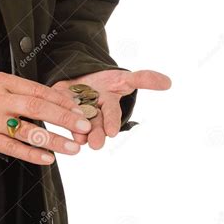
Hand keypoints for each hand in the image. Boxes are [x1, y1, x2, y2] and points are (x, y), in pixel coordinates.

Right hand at [0, 72, 91, 164]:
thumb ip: (20, 91)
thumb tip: (52, 101)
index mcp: (5, 83)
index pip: (39, 90)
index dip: (62, 100)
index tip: (80, 108)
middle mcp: (0, 100)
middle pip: (38, 108)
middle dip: (64, 118)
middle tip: (84, 126)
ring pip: (28, 131)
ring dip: (53, 140)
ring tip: (73, 148)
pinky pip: (12, 148)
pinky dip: (32, 154)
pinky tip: (48, 160)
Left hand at [52, 70, 170, 148]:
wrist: (82, 78)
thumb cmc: (106, 82)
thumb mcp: (124, 78)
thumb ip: (144, 79)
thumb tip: (168, 82)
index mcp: (107, 105)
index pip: (111, 114)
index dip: (111, 122)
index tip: (112, 132)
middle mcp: (92, 112)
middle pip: (94, 124)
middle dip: (95, 134)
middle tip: (94, 145)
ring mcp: (74, 109)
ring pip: (75, 122)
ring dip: (77, 131)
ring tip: (78, 140)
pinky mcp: (58, 103)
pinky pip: (56, 109)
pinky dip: (56, 115)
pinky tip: (54, 122)